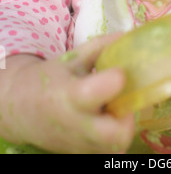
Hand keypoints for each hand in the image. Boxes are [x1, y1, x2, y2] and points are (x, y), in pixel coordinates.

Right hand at [1, 34, 134, 153]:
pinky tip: (106, 121)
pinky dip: (113, 137)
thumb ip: (101, 47)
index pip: (94, 93)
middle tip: (124, 100)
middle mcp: (76, 124)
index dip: (114, 80)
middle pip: (115, 135)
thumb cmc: (51, 79)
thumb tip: (128, 35)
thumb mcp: (72, 59)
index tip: (119, 71)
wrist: (23, 109)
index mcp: (70, 95)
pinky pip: (108, 151)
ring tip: (114, 110)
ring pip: (115, 147)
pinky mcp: (82, 155)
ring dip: (122, 128)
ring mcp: (79, 144)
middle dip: (127, 118)